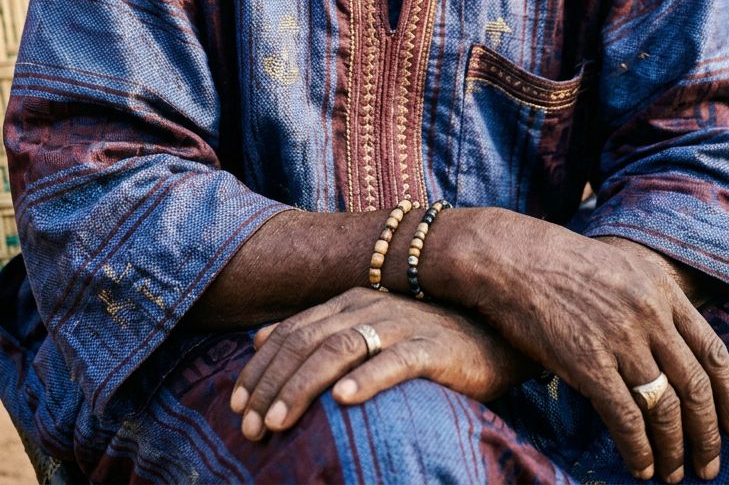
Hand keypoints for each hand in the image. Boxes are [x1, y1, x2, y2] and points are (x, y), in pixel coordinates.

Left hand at [229, 287, 527, 440]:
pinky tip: (344, 400)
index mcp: (348, 301)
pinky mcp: (431, 347)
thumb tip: (259, 340)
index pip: (291, 332)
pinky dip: (366, 379)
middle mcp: (368, 305)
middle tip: (249, 427)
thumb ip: (317, 331)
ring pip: (338, 350)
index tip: (235, 406)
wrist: (493, 333)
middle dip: (271, 386)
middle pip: (306, 343)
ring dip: (303, 386)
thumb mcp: (365, 326)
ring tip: (280, 420)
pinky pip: (394, 361)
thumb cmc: (424, 337)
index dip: (259, 369)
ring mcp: (399, 324)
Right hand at [467, 214, 728, 482]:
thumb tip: (675, 348)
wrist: (508, 257)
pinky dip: (639, 450)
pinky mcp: (588, 362)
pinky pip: (626, 419)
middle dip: (708, 434)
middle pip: (695, 386)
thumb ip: (651, 301)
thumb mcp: (620, 265)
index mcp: (660, 288)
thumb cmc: (558, 262)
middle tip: (709, 465)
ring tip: (674, 473)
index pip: (713, 352)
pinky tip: (642, 466)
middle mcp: (648, 312)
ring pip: (665, 408)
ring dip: (674, 449)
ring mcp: (619, 337)